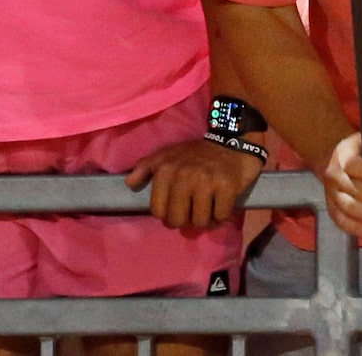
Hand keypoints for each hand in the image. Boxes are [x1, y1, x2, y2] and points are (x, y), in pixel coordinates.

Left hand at [125, 137, 261, 232]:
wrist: (232, 141)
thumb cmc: (196, 153)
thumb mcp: (167, 154)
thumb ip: (146, 167)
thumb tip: (129, 183)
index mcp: (166, 170)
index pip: (159, 211)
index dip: (168, 213)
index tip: (177, 206)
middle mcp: (184, 176)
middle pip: (178, 220)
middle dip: (186, 219)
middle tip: (193, 209)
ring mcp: (206, 182)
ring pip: (199, 222)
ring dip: (205, 219)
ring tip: (208, 207)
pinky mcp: (227, 187)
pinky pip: (220, 217)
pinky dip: (221, 216)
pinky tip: (221, 204)